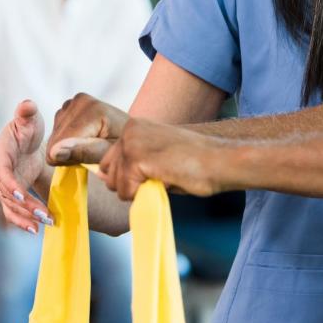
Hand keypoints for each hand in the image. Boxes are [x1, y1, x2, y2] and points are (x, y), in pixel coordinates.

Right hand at [0, 99, 51, 233]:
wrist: (26, 143)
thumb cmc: (27, 128)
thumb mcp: (29, 119)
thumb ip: (27, 113)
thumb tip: (27, 105)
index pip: (0, 170)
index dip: (8, 183)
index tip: (20, 193)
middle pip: (6, 193)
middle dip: (24, 205)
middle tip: (44, 214)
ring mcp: (1, 186)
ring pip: (9, 206)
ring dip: (26, 216)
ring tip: (47, 222)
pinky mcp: (9, 196)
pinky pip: (12, 212)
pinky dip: (22, 222)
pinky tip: (36, 230)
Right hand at [47, 92, 129, 164]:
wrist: (129, 131)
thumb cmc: (121, 144)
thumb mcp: (106, 154)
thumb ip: (82, 152)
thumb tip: (54, 153)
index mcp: (92, 111)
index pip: (60, 142)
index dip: (67, 158)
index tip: (85, 159)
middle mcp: (81, 100)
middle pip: (56, 137)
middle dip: (68, 151)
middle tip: (89, 151)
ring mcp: (76, 100)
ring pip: (55, 133)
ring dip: (67, 144)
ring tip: (88, 144)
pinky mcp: (72, 103)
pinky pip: (57, 126)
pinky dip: (66, 136)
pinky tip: (82, 137)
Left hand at [97, 118, 223, 200]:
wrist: (219, 160)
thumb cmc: (195, 162)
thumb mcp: (156, 157)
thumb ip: (130, 164)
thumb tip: (103, 178)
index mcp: (134, 126)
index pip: (109, 162)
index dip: (128, 176)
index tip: (153, 173)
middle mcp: (129, 130)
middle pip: (107, 174)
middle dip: (129, 184)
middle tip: (161, 176)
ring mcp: (132, 143)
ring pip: (116, 185)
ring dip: (138, 190)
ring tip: (165, 177)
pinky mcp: (137, 159)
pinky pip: (127, 192)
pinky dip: (145, 195)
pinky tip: (166, 180)